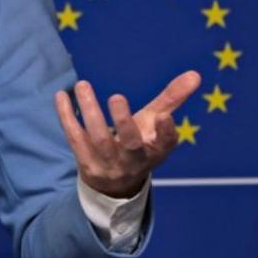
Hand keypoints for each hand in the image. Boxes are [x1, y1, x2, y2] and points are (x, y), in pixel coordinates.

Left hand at [54, 70, 200, 197]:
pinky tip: (61, 95)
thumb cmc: (140, 143)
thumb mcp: (156, 123)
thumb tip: (195, 74)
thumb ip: (172, 99)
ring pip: (98, 139)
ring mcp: (109, 164)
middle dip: (124, 121)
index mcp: (156, 150)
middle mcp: (134, 160)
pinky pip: (74, 139)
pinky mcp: (86, 164)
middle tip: (117, 96)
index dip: (166, 132)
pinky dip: (66, 117)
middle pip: (130, 144)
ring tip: (83, 84)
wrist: (115, 183)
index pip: (165, 144)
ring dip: (90, 111)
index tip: (164, 116)